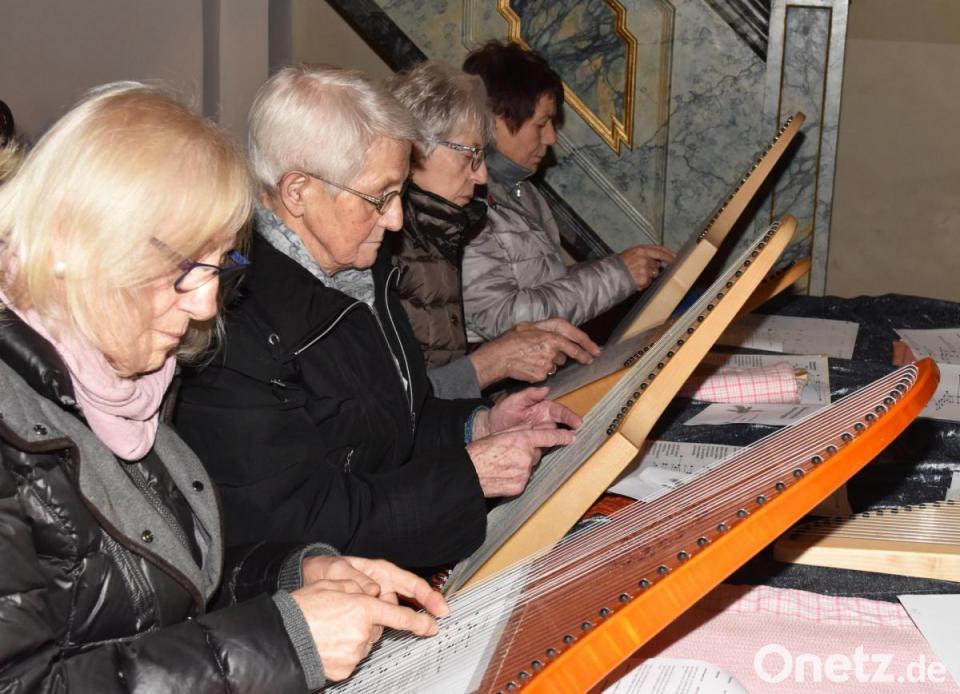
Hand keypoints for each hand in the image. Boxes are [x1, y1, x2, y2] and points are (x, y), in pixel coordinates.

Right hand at [291, 579, 441, 681]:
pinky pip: (352, 657)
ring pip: (364, 643)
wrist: (282, 636)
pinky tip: (328, 643)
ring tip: (331, 629)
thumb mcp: (332, 584)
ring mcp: (354, 653)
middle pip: (377, 628)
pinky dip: (344, 650)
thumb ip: (357, 587)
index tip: (433, 626)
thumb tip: (371, 593)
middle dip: (367, 622)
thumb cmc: (303, 608)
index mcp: (364, 608)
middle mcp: (363, 632)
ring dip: (354, 636)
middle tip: (343, 616)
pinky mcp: (345, 669)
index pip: (400, 617)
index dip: (420, 622)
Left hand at [302, 555, 448, 617]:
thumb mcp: (339, 570)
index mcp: (382, 572)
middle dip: (423, 612)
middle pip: (409, 601)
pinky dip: (383, 628)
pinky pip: (382, 622)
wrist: (313, 579)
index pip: (411, 583)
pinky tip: (379, 632)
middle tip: (432, 625)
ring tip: (389, 624)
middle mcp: (384, 586)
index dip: (429, 596)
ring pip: (393, 616)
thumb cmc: (328, 571)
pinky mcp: (371, 613)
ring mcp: (379, 600)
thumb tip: (374, 590)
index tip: (440, 609)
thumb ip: (356, 578)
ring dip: (394, 622)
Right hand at [466, 426, 575, 495]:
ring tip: (503, 465)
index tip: (571, 436)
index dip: (561, 436)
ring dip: (521, 465)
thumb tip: (534, 429)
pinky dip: (516, 477)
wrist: (469, 472)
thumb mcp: (501, 434)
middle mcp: (527, 456)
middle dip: (527, 452)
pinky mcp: (520, 486)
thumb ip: (520, 431)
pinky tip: (503, 475)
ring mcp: (525, 472)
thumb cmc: (481, 451)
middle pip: (536, 453)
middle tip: (510, 453)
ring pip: (529, 467)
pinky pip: (523, 480)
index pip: (548, 436)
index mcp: (522, 439)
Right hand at [468, 319, 601, 386]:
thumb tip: (560, 333)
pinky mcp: (542, 376)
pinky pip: (546, 373)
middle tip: (550, 354)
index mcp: (550, 335)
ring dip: (548, 362)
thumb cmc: (512, 339)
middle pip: (565, 355)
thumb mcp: (530, 326)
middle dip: (560, 354)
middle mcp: (552, 350)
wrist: (500, 357)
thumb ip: (548, 328)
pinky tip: (529, 365)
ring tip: (531, 357)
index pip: (575, 341)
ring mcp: (548, 364)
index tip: (595, 352)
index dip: (587, 347)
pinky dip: (540, 370)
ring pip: (555, 365)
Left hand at [471, 386, 581, 438]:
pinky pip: (548, 446)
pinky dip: (554, 448)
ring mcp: (541, 433)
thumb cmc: (502, 412)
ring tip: (574, 444)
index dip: (570, 416)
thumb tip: (546, 389)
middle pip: (563, 425)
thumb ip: (530, 394)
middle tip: (579, 435)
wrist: (489, 428)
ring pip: (557, 437)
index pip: (560, 411)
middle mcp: (545, 421)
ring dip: (566, 440)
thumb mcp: (514, 400)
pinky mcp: (536, 444)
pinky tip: (560, 452)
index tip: (578, 422)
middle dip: (572, 430)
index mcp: (542, 408)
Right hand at [619, 244, 675, 288]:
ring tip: (636, 276)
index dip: (668, 254)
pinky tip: (635, 280)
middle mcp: (644, 259)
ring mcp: (644, 269)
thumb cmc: (618, 265)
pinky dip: (643, 283)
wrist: (610, 275)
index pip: (659, 250)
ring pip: (653, 274)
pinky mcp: (644, 279)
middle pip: (656, 265)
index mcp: (640, 250)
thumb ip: (645, 254)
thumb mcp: (631, 253)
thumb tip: (658, 259)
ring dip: (648, 276)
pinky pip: (648, 282)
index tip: (674, 257)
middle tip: (643, 271)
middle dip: (653, 269)